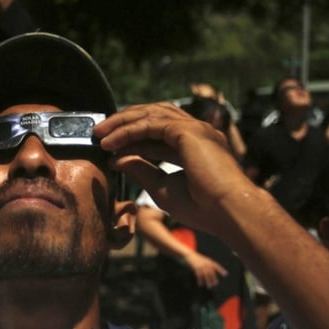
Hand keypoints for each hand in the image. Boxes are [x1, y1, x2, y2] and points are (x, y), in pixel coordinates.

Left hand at [96, 102, 249, 233]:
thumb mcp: (162, 188)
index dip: (132, 137)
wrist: (229, 213)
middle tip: (99, 133)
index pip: (158, 131)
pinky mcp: (188, 131)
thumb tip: (117, 160)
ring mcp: (195, 128)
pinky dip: (128, 131)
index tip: (109, 148)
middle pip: (154, 115)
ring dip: (122, 123)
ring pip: (151, 115)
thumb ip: (142, 169)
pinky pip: (150, 124)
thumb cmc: (204, 208)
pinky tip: (111, 143)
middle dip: (124, 122)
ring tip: (100, 134)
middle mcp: (197, 132)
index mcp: (195, 145)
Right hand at [183, 251, 227, 287]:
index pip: (216, 266)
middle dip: (213, 278)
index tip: (225, 274)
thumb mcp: (205, 259)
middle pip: (211, 272)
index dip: (221, 270)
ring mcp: (201, 266)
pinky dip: (200, 280)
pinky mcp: (196, 268)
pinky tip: (201, 284)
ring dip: (208, 281)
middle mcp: (206, 264)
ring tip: (209, 286)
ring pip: (206, 275)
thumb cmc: (197, 258)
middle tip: (215, 284)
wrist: (190, 255)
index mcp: (209, 261)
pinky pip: (199, 276)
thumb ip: (209, 264)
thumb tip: (213, 270)